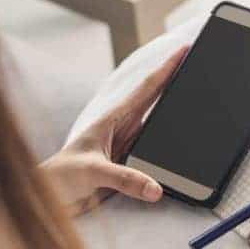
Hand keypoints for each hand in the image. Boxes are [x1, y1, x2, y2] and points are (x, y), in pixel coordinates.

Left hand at [41, 46, 186, 213]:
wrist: (49, 198)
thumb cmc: (60, 177)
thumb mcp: (93, 172)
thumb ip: (124, 179)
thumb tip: (156, 188)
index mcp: (113, 119)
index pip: (147, 88)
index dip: (166, 68)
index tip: (183, 50)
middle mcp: (123, 128)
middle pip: (157, 99)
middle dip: (177, 80)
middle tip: (199, 64)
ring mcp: (128, 145)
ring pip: (159, 124)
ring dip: (175, 111)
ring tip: (197, 94)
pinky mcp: (130, 163)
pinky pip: (157, 150)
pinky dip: (170, 144)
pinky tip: (184, 141)